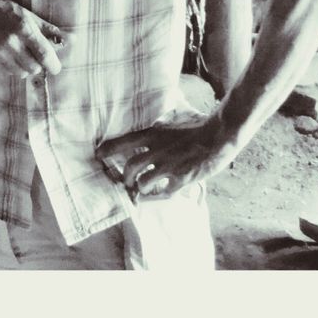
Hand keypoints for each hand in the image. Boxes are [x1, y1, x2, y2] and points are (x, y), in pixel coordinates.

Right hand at [0, 0, 66, 78]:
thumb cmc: (1, 7)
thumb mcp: (26, 12)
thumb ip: (48, 28)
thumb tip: (72, 39)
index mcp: (23, 27)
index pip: (44, 54)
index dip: (53, 64)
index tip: (56, 67)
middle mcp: (10, 41)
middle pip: (34, 67)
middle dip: (39, 64)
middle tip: (37, 56)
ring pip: (21, 72)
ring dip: (26, 67)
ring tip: (24, 54)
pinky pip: (8, 71)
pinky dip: (14, 67)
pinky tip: (11, 55)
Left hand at [96, 114, 239, 199]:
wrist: (219, 135)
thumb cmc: (197, 125)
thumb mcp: (172, 120)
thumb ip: (158, 125)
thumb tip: (148, 124)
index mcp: (154, 134)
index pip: (123, 142)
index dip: (108, 150)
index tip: (98, 154)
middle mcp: (157, 151)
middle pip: (129, 167)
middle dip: (124, 177)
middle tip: (124, 181)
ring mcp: (168, 167)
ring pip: (142, 183)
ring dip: (139, 188)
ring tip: (139, 190)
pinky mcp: (180, 180)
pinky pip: (161, 194)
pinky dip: (154, 197)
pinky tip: (154, 195)